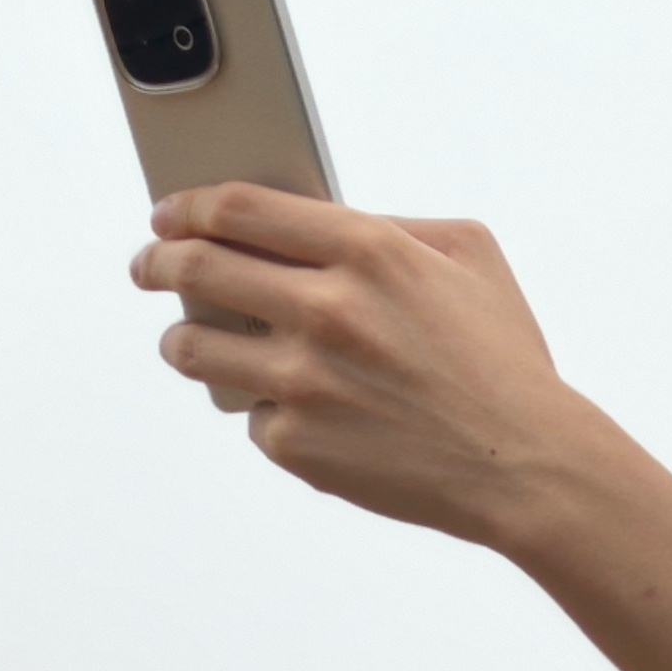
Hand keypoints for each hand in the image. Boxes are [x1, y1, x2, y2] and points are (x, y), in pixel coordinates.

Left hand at [131, 183, 598, 547]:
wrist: (523, 464)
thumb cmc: (503, 357)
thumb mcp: (469, 255)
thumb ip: (390, 224)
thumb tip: (316, 221)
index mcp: (369, 249)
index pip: (241, 208)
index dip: (190, 205)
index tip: (169, 212)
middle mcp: (326, 310)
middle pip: (197, 268)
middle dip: (157, 262)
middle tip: (147, 264)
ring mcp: (302, 381)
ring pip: (193, 347)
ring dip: (181, 337)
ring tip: (190, 338)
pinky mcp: (294, 444)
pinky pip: (248, 413)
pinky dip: (263, 407)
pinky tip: (298, 407)